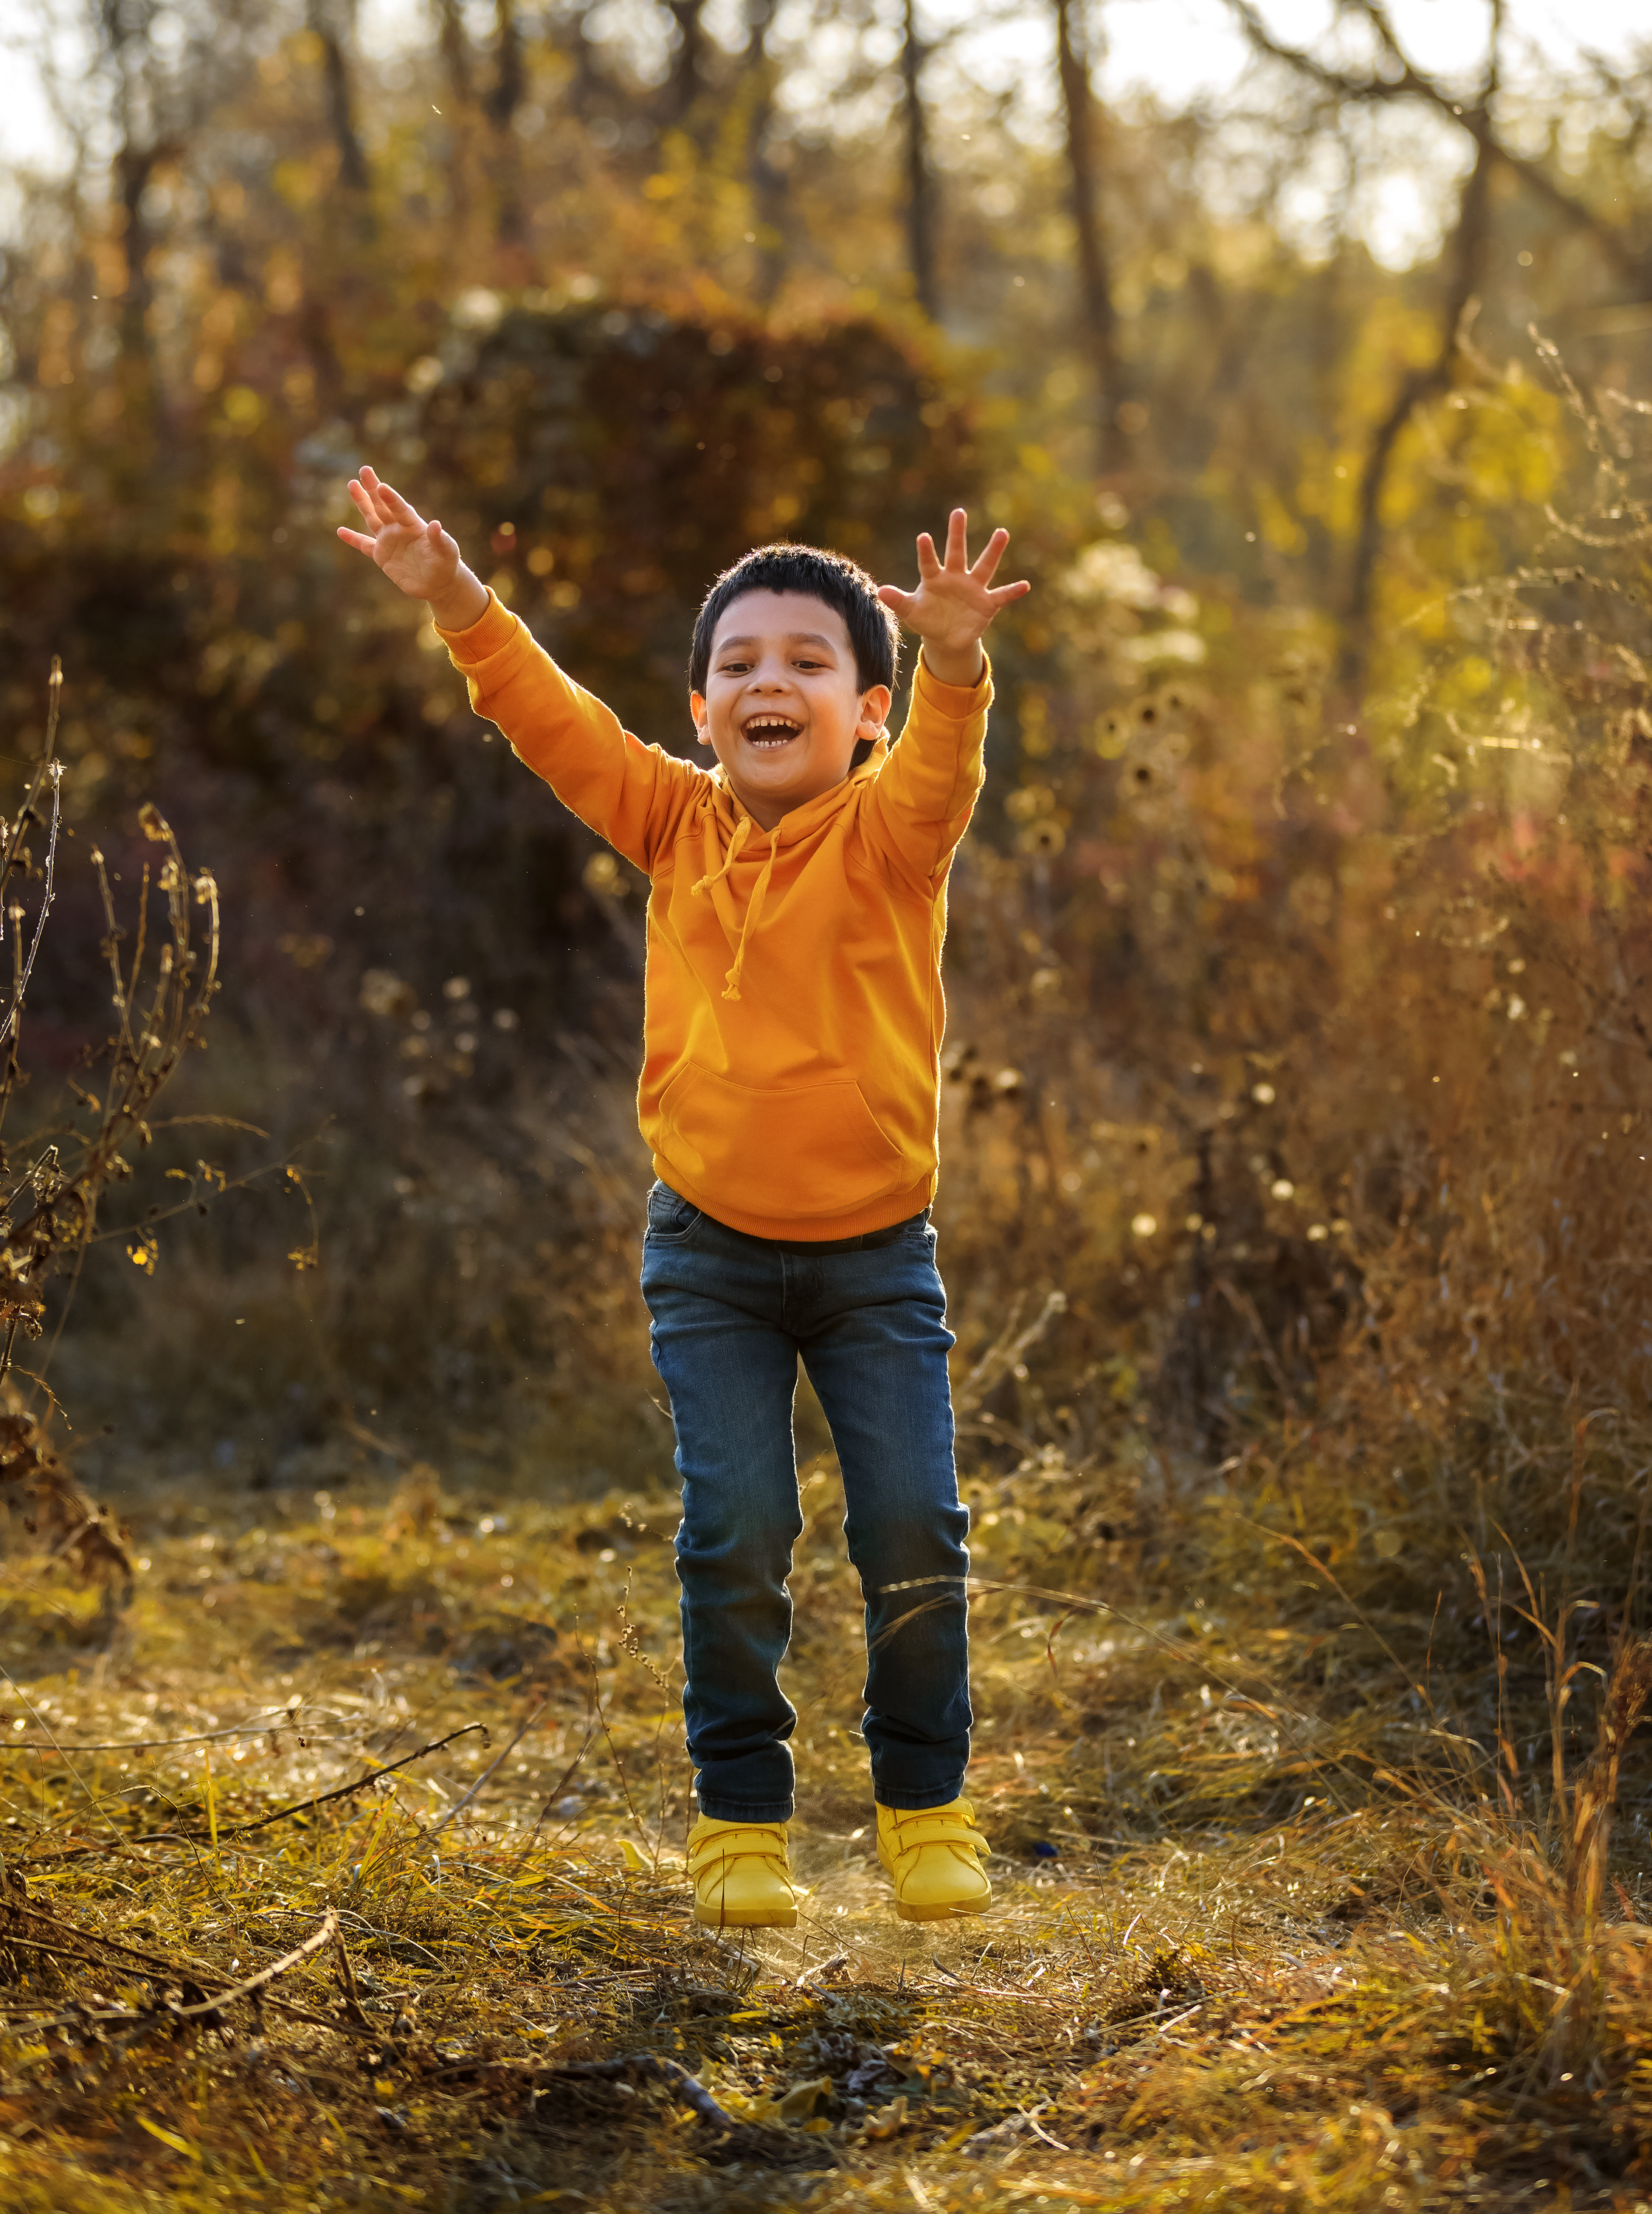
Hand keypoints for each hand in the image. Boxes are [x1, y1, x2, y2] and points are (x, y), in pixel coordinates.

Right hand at [337, 465, 488, 630]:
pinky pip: (364, 545)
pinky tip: (340, 531)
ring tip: (352, 484)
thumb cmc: (446, 564)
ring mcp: (389, 540)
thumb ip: (439, 539)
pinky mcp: (382, 555)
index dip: (391, 499)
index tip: (381, 486)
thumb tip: (435, 524)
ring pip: (372, 518)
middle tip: (364, 469)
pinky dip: (353, 539)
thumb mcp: (447, 552)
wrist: (439, 582)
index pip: (400, 509)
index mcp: (414, 525)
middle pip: (383, 506)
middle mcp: (399, 528)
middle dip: (373, 489)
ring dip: (362, 502)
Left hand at [878, 510, 1029, 687]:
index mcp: (934, 578)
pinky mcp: (987, 604)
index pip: (928, 562)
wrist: (947, 637)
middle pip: (957, 553)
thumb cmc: (927, 618)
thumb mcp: (910, 612)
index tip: (923, 536)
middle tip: (958, 512)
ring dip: (993, 550)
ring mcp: (973, 588)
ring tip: (1002, 533)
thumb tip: (880, 590)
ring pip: (984, 566)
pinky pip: (1002, 596)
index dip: (926, 551)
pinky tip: (1025, 585)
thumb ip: (897, 601)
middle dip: (957, 534)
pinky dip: (1013, 591)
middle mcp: (955, 577)